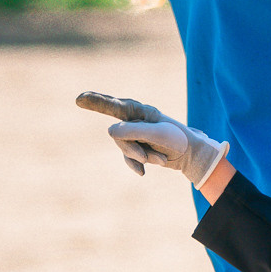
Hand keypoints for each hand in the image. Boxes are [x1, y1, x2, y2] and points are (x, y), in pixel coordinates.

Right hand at [76, 91, 226, 184]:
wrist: (191, 154)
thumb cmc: (177, 139)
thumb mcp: (157, 135)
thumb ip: (133, 132)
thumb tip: (109, 131)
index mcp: (141, 112)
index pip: (115, 107)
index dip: (97, 102)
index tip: (80, 98)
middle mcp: (135, 120)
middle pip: (116, 129)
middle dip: (105, 115)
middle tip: (80, 99)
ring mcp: (134, 134)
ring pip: (124, 147)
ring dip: (142, 156)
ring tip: (160, 158)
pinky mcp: (136, 146)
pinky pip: (128, 158)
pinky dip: (137, 164)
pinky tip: (143, 173)